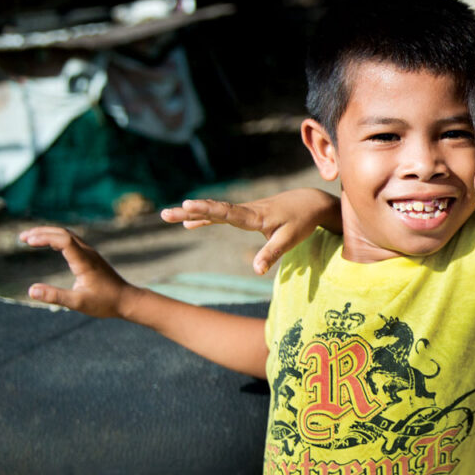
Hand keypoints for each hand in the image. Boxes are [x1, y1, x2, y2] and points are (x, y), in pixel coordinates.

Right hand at [20, 226, 133, 317]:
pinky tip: (47, 245)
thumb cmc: (105, 303)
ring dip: (48, 233)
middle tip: (21, 238)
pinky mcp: (91, 257)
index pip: (63, 240)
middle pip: (63, 233)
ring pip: (68, 235)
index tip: (28, 242)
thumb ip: (55, 296)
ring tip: (28, 239)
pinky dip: (56, 238)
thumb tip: (31, 290)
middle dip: (41, 232)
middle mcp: (88, 253)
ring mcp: (90, 254)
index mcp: (85, 261)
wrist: (127, 300)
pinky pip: (72, 241)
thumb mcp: (78, 303)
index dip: (44, 237)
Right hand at [162, 188, 337, 274]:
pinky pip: (221, 215)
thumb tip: (256, 271)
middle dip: (190, 211)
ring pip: (214, 211)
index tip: (187, 205)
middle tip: (165, 213)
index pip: (226, 212)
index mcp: (254, 216)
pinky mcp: (246, 214)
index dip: (207, 209)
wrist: (310, 202)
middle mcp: (246, 210)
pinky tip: (189, 225)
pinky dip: (205, 218)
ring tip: (167, 215)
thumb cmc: (301, 221)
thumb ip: (271, 254)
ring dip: (192, 213)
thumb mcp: (289, 240)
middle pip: (214, 210)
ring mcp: (244, 211)